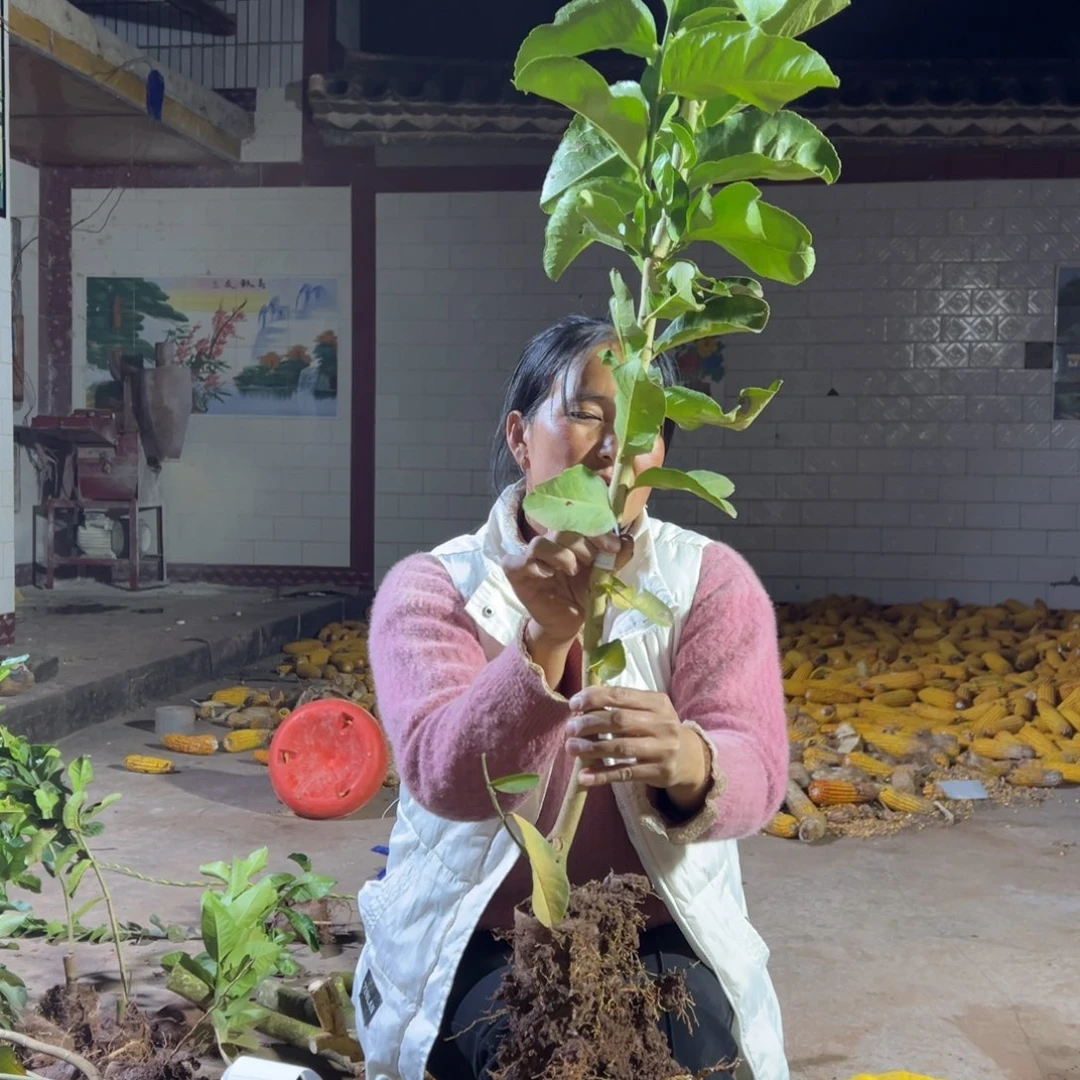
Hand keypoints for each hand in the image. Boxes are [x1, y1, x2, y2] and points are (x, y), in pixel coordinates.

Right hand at [503, 532, 632, 646]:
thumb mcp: (603, 577)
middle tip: (592, 562)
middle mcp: (549, 543)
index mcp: (570, 540)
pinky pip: (522, 560)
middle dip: (582, 545)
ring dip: (561, 555)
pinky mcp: (515, 571)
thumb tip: (627, 541)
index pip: (581, 524)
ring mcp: (530, 556)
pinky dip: (537, 566)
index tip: (614, 547)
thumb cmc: (582, 596)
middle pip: (561, 531)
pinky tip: (548, 576)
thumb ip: (615, 559)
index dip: (597, 532)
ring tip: (571, 570)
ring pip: (540, 543)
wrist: (567, 623)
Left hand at [565, 686, 712, 811]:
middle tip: (570, 729)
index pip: (621, 695)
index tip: (573, 705)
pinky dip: (602, 775)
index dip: (594, 698)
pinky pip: (625, 773)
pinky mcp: (659, 772)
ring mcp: (663, 749)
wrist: (690, 758)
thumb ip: (622, 704)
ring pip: (621, 748)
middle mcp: (663, 724)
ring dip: (591, 748)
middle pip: (619, 721)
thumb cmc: (658, 729)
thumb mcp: (649, 710)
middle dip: (589, 723)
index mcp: (657, 702)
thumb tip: (581, 705)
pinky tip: (583, 776)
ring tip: (571, 748)